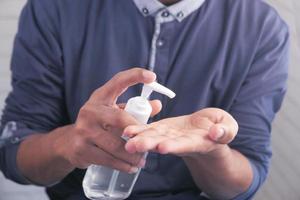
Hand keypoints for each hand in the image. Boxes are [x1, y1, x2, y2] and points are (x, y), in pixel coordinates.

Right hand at [53, 68, 161, 172]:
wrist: (68, 143)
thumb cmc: (99, 125)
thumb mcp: (113, 112)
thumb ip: (135, 109)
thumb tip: (158, 105)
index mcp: (100, 98)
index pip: (118, 81)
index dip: (135, 76)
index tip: (152, 76)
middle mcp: (89, 111)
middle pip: (120, 118)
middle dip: (138, 132)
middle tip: (149, 142)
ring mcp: (83, 131)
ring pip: (116, 145)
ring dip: (133, 154)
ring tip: (143, 160)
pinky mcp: (81, 149)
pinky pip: (108, 159)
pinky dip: (123, 165)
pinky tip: (131, 167)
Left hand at [123, 108, 237, 157]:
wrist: (206, 130)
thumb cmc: (219, 129)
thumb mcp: (228, 128)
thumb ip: (225, 131)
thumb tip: (216, 132)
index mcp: (198, 142)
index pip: (185, 145)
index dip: (175, 146)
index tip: (163, 147)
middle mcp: (180, 142)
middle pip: (164, 144)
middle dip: (149, 144)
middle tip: (134, 146)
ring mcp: (170, 136)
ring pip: (154, 137)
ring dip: (139, 139)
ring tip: (127, 139)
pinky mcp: (163, 128)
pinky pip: (150, 130)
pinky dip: (139, 130)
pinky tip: (127, 131)